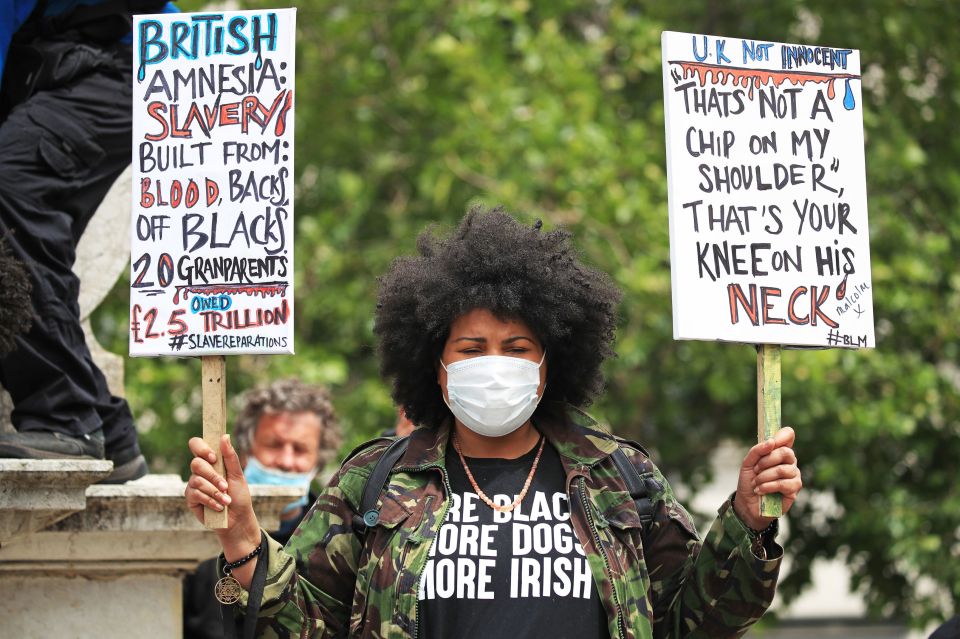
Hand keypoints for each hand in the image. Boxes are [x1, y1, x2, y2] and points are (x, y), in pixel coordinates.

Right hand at [185, 435, 261, 570]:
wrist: (238, 520)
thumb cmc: (239, 496)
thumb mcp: (238, 475)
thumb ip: (230, 457)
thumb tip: (224, 436)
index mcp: (211, 462)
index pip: (197, 445)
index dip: (202, 448)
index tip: (214, 457)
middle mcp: (200, 471)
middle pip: (196, 463)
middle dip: (213, 475)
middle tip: (225, 485)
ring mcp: (194, 485)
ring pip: (196, 480)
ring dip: (214, 491)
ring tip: (226, 500)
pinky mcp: (190, 499)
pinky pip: (195, 494)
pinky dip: (210, 500)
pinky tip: (218, 506)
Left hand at [733, 426, 801, 529]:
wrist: (747, 503)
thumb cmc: (749, 481)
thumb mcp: (747, 463)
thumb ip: (757, 451)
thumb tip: (771, 442)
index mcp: (778, 451)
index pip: (788, 435)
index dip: (782, 436)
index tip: (771, 442)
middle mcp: (789, 461)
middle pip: (786, 452)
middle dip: (767, 461)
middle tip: (756, 469)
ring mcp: (793, 475)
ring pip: (783, 469)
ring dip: (764, 476)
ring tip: (756, 483)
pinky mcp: (794, 489)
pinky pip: (783, 484)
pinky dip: (768, 486)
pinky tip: (760, 490)